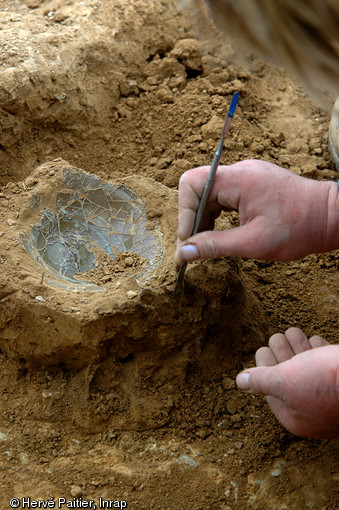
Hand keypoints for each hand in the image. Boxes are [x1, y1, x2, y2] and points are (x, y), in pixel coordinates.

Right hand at [174, 159, 336, 264]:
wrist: (332, 217)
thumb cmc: (299, 228)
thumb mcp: (253, 243)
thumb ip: (214, 246)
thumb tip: (184, 253)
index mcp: (239, 179)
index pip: (192, 184)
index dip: (183, 212)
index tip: (187, 240)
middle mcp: (241, 172)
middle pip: (198, 189)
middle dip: (192, 220)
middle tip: (193, 249)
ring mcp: (247, 176)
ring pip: (209, 194)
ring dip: (203, 219)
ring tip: (206, 244)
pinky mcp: (253, 184)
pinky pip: (224, 196)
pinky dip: (217, 215)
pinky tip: (220, 234)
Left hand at [236, 328, 338, 437]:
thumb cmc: (324, 381)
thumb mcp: (284, 382)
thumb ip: (261, 381)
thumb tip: (239, 382)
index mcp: (296, 419)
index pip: (271, 392)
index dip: (265, 369)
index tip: (263, 351)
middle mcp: (312, 411)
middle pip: (288, 378)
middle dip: (283, 354)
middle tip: (279, 337)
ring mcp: (329, 397)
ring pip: (306, 368)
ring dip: (298, 347)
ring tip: (292, 332)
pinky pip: (324, 365)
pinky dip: (318, 350)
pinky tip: (314, 340)